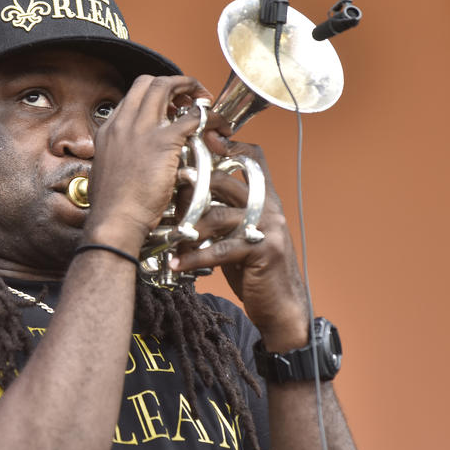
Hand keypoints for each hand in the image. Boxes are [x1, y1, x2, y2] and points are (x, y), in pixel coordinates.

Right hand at [84, 75, 212, 253]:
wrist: (115, 221)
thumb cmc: (112, 209)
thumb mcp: (107, 174)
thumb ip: (119, 159)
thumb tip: (130, 162)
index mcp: (109, 131)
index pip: (132, 97)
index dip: (154, 96)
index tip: (169, 107)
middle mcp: (123, 123)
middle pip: (149, 83)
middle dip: (173, 83)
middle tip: (190, 96)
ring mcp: (142, 129)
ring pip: (168, 87)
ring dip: (190, 88)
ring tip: (205, 101)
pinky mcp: (164, 141)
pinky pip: (194, 117)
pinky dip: (210, 118)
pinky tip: (217, 128)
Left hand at [169, 139, 308, 348]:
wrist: (281, 306)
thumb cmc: (254, 270)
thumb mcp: (237, 235)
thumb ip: (222, 213)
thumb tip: (185, 195)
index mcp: (264, 197)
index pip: (251, 157)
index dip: (227, 146)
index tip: (199, 144)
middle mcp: (269, 206)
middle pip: (225, 181)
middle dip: (192, 185)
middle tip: (169, 188)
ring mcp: (269, 227)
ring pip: (218, 215)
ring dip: (188, 227)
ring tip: (169, 237)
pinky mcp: (264, 250)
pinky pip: (221, 249)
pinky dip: (195, 257)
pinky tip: (177, 264)